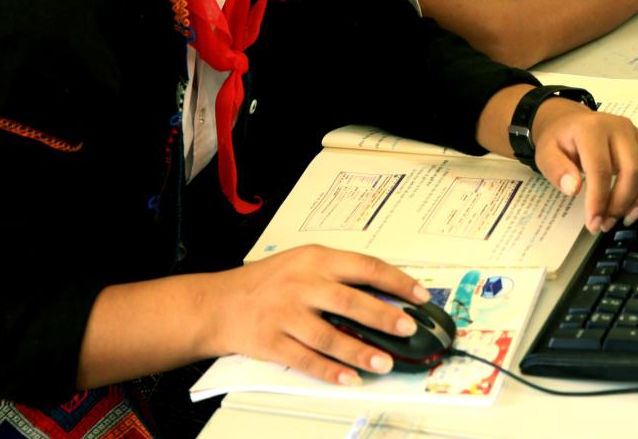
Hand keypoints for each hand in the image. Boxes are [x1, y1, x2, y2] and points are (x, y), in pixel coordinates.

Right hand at [198, 246, 427, 385]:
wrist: (217, 304)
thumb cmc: (267, 282)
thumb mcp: (303, 262)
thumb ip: (338, 275)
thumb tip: (384, 295)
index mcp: (316, 259)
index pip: (365, 267)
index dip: (396, 282)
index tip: (420, 296)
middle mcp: (301, 284)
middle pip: (350, 301)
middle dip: (384, 317)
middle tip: (408, 329)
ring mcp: (285, 314)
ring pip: (329, 336)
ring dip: (360, 351)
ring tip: (384, 362)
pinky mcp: (271, 342)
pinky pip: (305, 360)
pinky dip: (329, 371)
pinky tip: (349, 378)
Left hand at [530, 100, 637, 232]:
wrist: (571, 122)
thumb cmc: (560, 140)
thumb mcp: (547, 153)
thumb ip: (556, 170)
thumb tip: (572, 188)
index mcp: (592, 129)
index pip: (601, 168)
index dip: (599, 200)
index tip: (593, 224)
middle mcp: (620, 128)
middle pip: (633, 170)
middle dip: (622, 203)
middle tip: (607, 223)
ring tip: (628, 217)